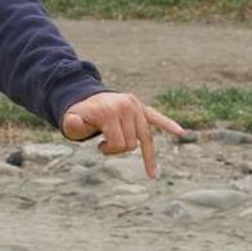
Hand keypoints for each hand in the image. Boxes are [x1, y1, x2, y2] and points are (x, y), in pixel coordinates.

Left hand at [60, 92, 185, 178]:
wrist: (88, 99)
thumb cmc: (80, 116)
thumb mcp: (71, 121)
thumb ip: (72, 123)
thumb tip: (75, 122)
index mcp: (110, 111)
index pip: (120, 144)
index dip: (110, 151)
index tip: (100, 147)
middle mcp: (126, 107)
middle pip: (133, 143)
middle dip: (119, 149)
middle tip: (105, 145)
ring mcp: (135, 107)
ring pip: (145, 138)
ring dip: (138, 149)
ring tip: (124, 151)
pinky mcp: (142, 108)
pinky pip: (158, 118)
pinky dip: (169, 125)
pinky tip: (180, 132)